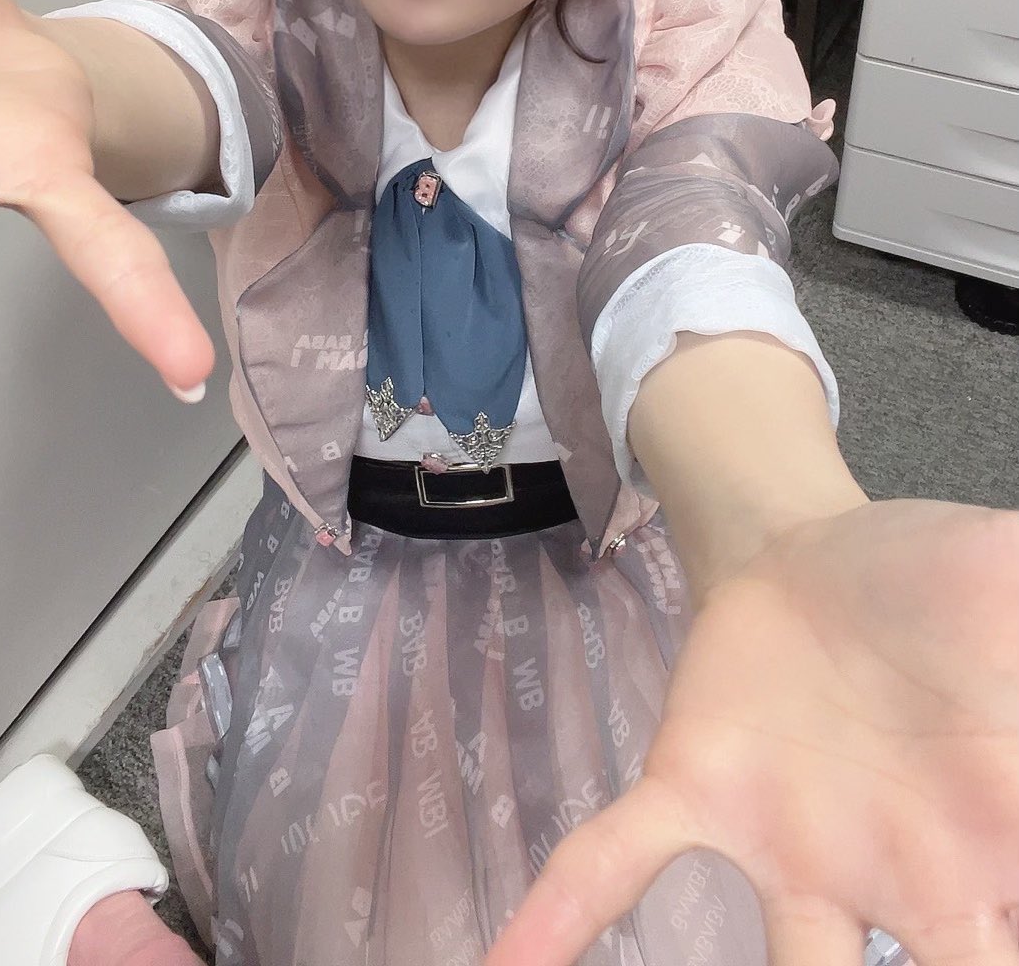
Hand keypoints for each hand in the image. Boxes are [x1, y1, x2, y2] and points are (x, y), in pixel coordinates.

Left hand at [485, 498, 1018, 964]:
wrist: (813, 551)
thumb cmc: (935, 581)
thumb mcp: (1014, 571)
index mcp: (1001, 837)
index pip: (1018, 942)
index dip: (1008, 956)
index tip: (993, 944)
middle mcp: (909, 881)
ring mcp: (797, 852)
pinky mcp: (699, 792)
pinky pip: (623, 860)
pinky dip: (566, 910)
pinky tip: (508, 965)